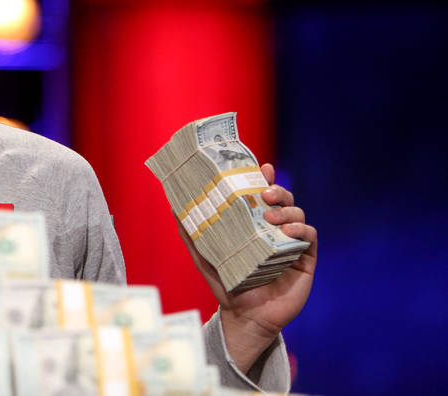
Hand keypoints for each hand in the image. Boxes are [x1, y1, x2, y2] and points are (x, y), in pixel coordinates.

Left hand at [177, 163, 316, 372]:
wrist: (245, 317)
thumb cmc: (227, 284)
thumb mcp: (204, 256)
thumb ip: (192, 233)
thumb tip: (174, 207)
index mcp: (254, 223)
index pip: (262, 194)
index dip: (264, 178)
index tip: (262, 167)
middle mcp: (274, 229)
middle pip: (283, 199)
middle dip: (277, 190)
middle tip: (265, 192)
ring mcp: (291, 243)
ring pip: (297, 214)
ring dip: (286, 209)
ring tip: (271, 216)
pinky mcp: (305, 259)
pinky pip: (309, 237)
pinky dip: (301, 230)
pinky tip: (288, 232)